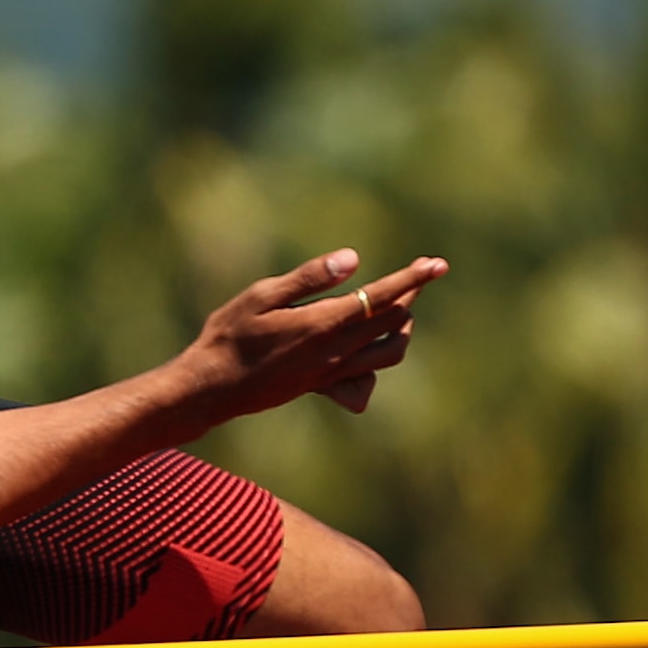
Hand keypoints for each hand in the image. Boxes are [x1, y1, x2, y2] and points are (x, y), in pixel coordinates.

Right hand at [168, 248, 448, 426]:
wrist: (211, 388)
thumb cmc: (229, 336)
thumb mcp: (260, 296)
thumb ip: (309, 278)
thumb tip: (352, 259)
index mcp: (321, 324)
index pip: (380, 298)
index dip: (412, 279)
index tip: (436, 264)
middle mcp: (335, 351)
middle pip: (393, 321)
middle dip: (412, 293)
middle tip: (419, 273)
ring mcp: (333, 371)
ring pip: (391, 351)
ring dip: (402, 326)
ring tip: (397, 306)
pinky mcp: (325, 384)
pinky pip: (371, 369)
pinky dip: (381, 349)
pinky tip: (368, 336)